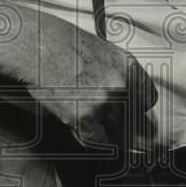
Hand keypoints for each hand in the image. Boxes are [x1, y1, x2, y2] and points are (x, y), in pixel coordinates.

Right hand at [8, 14, 157, 148]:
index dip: (136, 108)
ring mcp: (104, 102)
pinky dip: (88, 139)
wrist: (36, 47)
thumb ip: (117, 75)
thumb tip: (126, 99)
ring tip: (83, 117)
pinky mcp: (84, 117)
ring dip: (102, 131)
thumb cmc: (62, 45)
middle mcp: (121, 85)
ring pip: (115, 133)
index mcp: (128, 66)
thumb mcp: (101, 51)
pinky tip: (77, 126)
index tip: (128, 111)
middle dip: (119, 123)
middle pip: (133, 120)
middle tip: (103, 120)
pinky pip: (96, 142)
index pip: (148, 99)